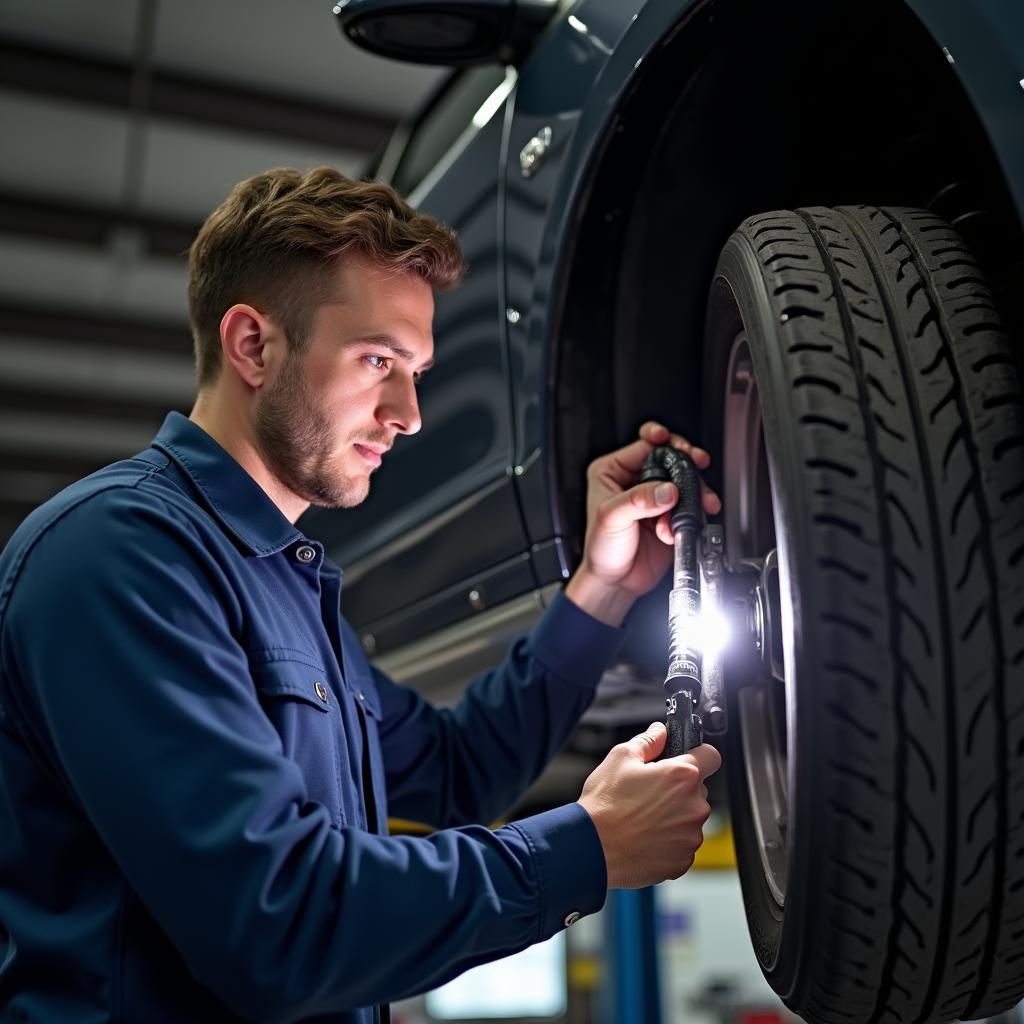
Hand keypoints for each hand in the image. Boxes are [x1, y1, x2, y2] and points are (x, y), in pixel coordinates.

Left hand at [564, 421, 720, 624]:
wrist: (616, 582)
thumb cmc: (601, 550)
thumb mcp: (612, 518)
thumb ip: (638, 500)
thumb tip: (667, 490)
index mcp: (613, 471)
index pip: (644, 446)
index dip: (663, 440)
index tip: (674, 443)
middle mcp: (635, 481)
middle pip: (670, 459)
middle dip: (686, 463)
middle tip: (698, 463)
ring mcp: (655, 498)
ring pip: (684, 482)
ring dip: (693, 493)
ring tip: (694, 505)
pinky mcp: (671, 515)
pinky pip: (691, 505)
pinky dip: (694, 512)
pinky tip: (685, 523)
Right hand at [577, 721, 721, 888]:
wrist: (593, 848)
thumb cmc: (604, 805)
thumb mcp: (620, 758)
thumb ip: (648, 741)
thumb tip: (660, 732)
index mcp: (681, 777)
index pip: (711, 756)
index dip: (699, 754)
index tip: (688, 759)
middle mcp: (694, 807)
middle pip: (697, 789)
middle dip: (679, 788)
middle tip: (650, 792)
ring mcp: (690, 836)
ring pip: (690, 817)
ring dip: (675, 815)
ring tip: (644, 817)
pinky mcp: (683, 860)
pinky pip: (682, 843)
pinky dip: (669, 840)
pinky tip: (646, 836)